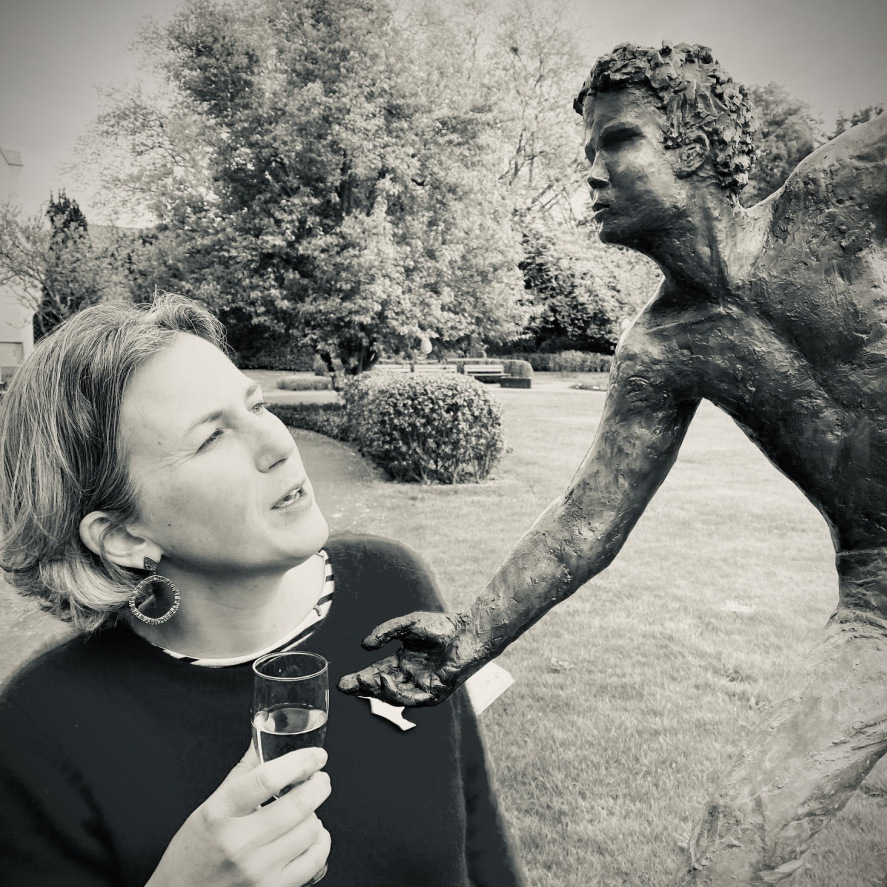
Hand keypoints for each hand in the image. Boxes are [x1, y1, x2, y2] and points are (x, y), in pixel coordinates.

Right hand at [146, 745, 330, 886]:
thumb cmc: (194, 851)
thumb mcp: (210, 806)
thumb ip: (243, 773)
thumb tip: (264, 740)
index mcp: (220, 813)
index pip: (268, 778)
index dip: (300, 762)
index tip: (315, 756)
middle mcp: (239, 843)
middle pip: (297, 805)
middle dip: (318, 784)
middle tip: (320, 778)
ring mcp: (257, 871)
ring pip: (310, 830)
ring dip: (315, 814)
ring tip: (306, 810)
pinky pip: (314, 860)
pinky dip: (320, 842)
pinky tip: (312, 835)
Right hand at [337, 610, 477, 705]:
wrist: (468, 631)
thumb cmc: (441, 626)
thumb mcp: (407, 624)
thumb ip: (386, 632)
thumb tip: (364, 646)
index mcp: (401, 662)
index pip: (376, 674)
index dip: (360, 679)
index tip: (343, 682)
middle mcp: (409, 677)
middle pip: (380, 688)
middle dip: (362, 689)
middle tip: (345, 686)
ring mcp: (422, 687)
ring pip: (394, 696)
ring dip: (378, 690)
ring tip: (366, 679)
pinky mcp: (435, 694)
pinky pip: (412, 699)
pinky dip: (397, 693)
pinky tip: (387, 681)